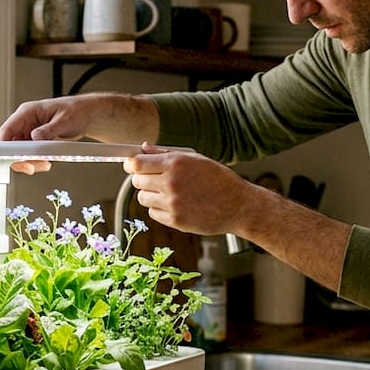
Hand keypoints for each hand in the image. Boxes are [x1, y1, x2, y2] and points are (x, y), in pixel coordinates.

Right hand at [0, 93, 160, 174]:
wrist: (87, 115)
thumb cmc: (76, 111)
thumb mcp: (64, 120)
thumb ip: (48, 130)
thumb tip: (34, 137)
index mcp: (27, 112)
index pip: (7, 130)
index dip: (3, 145)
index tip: (9, 158)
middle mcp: (25, 122)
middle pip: (11, 144)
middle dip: (19, 158)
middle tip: (31, 168)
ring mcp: (29, 132)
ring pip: (19, 152)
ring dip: (29, 162)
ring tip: (44, 166)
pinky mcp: (36, 141)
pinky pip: (29, 154)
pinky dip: (35, 161)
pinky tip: (45, 164)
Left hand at [124, 144, 256, 236]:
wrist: (239, 206)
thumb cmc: (219, 180)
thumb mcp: (196, 159)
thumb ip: (166, 153)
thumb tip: (144, 148)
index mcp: (176, 163)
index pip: (137, 163)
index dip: (131, 164)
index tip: (131, 166)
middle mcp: (171, 183)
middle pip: (137, 181)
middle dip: (142, 179)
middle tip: (153, 179)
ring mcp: (172, 203)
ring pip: (142, 198)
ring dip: (150, 194)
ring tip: (168, 192)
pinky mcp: (175, 220)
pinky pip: (153, 213)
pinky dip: (159, 209)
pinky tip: (175, 204)